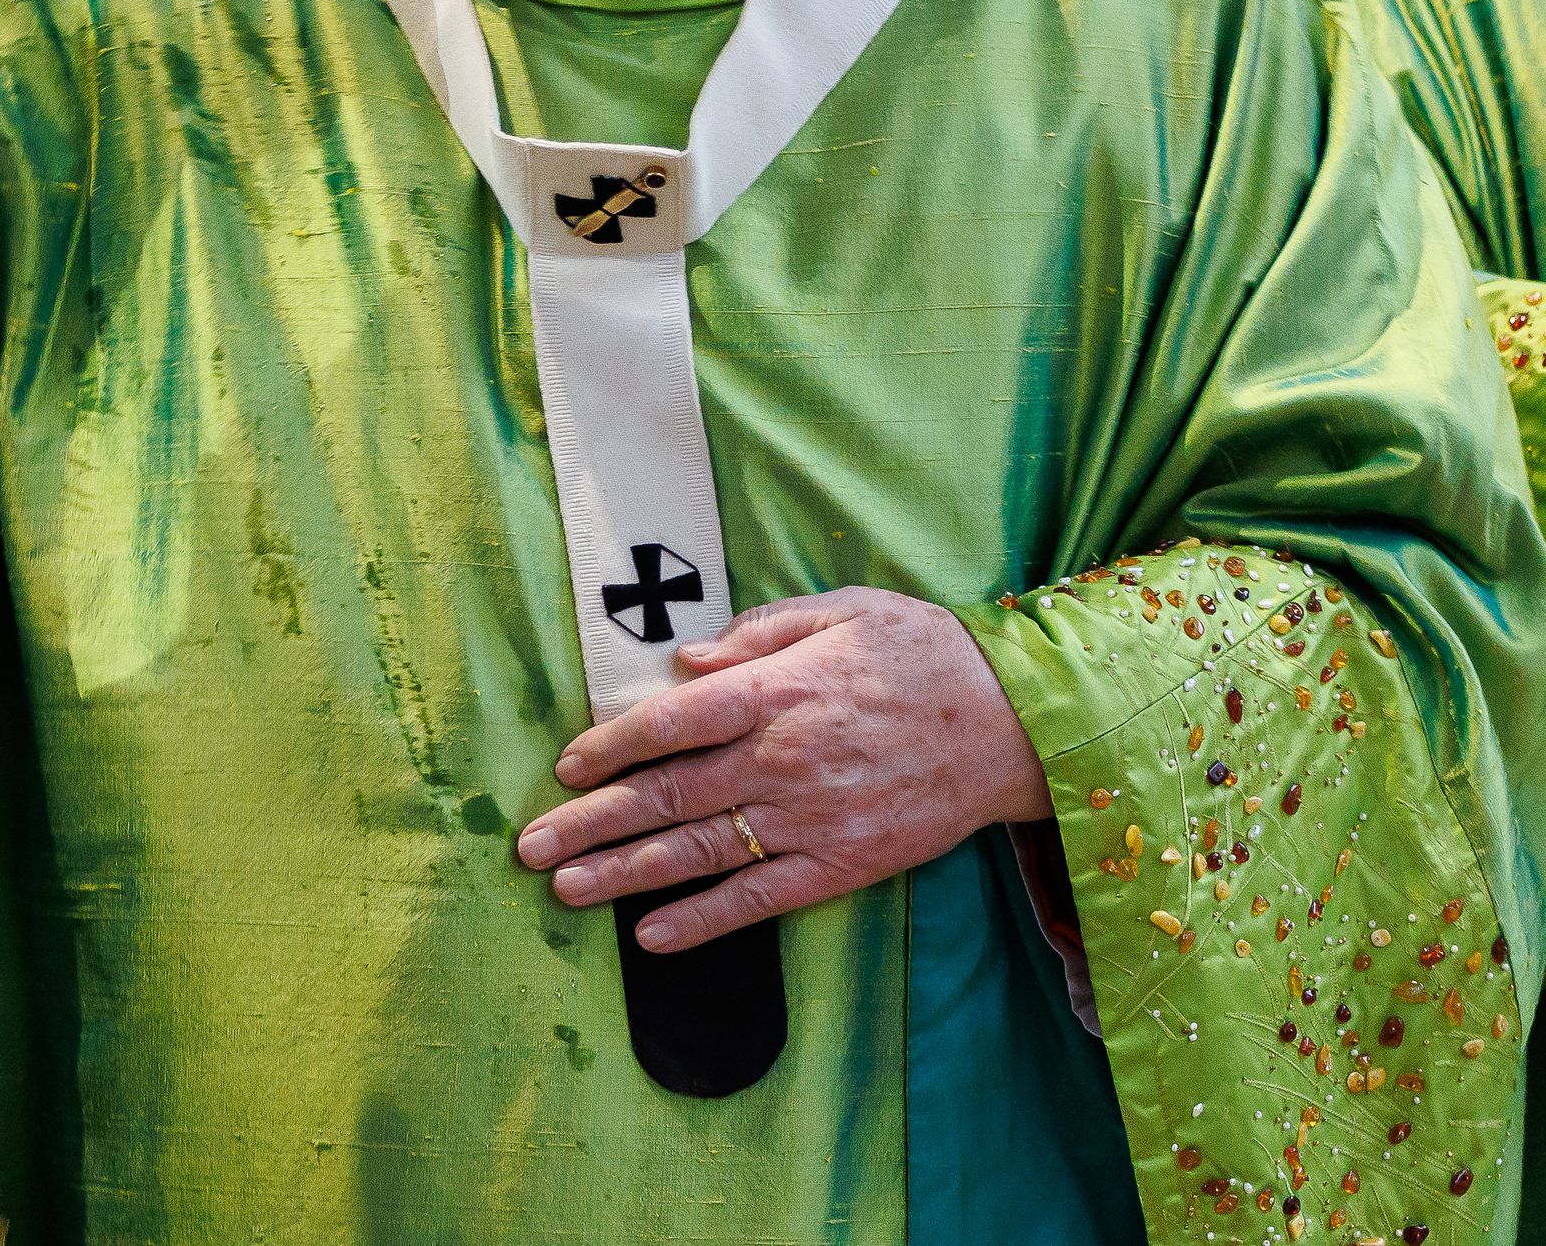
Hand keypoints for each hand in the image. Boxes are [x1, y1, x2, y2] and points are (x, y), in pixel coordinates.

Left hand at [513, 588, 1044, 954]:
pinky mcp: (841, 863)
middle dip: (590, 823)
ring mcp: (811, 818)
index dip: (611, 746)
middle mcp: (783, 758)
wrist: (1014, 723)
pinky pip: (759, 898)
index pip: (672, 722)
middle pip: (668, 796)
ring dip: (624, 874)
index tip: (566, 768)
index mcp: (778, 690)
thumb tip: (686, 662)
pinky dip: (703, 920)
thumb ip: (758, 634)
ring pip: (699, 853)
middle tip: (531, 847)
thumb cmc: (923, 654)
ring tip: (566, 889)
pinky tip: (652, 936)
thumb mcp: (843, 610)